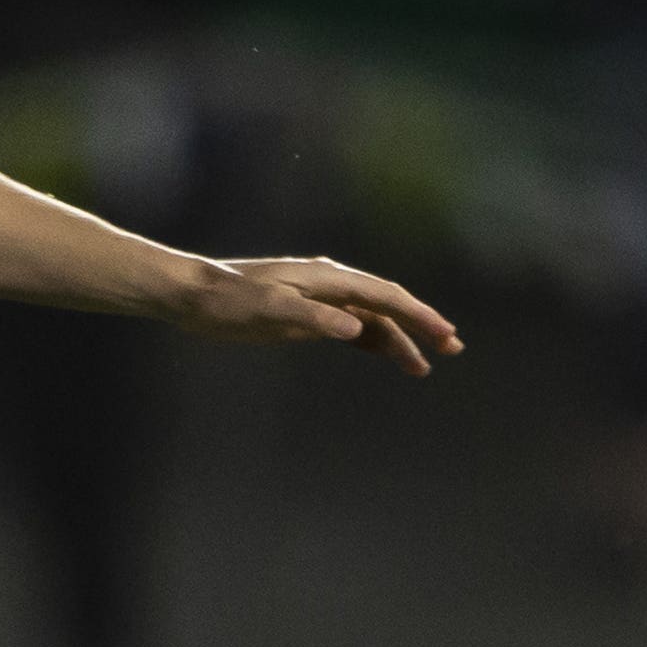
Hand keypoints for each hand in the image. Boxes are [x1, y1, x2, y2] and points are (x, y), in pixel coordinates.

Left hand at [172, 257, 464, 374]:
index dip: (418, 316)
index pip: (385, 296)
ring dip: (399, 339)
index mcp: (327, 279)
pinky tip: (387, 356)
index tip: (444, 335)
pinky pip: (352, 328)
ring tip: (423, 367)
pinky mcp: (309, 315)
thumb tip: (356, 328)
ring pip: (372, 319)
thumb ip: (313, 318)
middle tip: (451, 349)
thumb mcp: (268, 310)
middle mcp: (330, 285)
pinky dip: (374, 342)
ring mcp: (321, 300)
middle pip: (387, 304)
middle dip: (420, 325)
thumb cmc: (228, 301)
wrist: (195, 296)